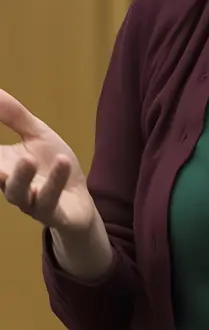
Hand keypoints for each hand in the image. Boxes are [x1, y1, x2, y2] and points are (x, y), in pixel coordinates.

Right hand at [0, 89, 95, 233]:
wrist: (79, 202)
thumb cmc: (52, 168)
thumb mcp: (36, 135)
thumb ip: (14, 116)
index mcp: (2, 165)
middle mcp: (10, 185)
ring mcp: (30, 202)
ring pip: (18, 193)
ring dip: (21, 176)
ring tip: (27, 159)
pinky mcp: (52, 213)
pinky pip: (49, 201)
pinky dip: (55, 182)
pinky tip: (62, 161)